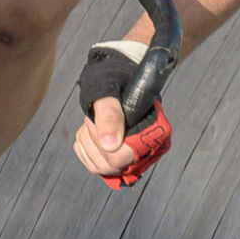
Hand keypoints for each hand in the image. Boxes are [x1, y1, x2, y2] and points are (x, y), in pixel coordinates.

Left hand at [75, 38, 172, 186]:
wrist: (118, 71)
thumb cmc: (115, 76)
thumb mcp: (108, 90)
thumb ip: (109, 115)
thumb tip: (109, 146)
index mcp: (153, 132)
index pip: (120, 159)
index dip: (101, 143)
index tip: (95, 120)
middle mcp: (147, 147)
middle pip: (110, 167)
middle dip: (93, 143)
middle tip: (91, 119)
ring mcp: (134, 152)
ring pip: (100, 167)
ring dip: (88, 144)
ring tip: (91, 122)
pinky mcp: (121, 153)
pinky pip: (95, 164)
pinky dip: (86, 147)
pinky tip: (90, 130)